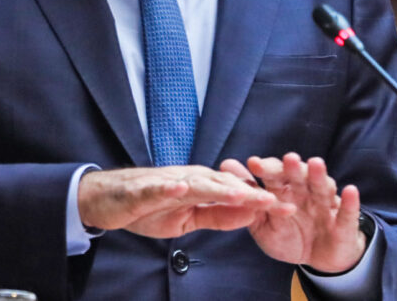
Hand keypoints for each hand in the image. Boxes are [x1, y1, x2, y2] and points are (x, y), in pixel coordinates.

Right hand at [78, 166, 293, 238]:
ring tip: (245, 195)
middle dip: (253, 194)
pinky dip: (170, 187)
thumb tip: (248, 216)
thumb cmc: (147, 207)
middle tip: (281, 203)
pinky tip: (183, 188)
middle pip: (225, 185)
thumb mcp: (188, 218)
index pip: (237, 193)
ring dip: (221, 188)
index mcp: (201, 185)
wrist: (107, 200)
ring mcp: (166, 180)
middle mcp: (189, 178)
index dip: (262, 200)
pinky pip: (158, 187)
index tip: (289, 207)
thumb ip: (217, 216)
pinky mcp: (143, 188)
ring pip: (198, 183)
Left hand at [221, 153, 365, 273]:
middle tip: (287, 159)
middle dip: (293, 167)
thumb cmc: (290, 237)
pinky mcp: (344, 221)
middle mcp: (306, 191)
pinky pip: (347, 211)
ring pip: (323, 187)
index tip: (253, 164)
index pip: (276, 174)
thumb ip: (249, 199)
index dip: (267, 169)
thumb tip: (227, 166)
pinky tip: (350, 191)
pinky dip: (349, 202)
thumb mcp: (264, 225)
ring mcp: (326, 204)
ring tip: (315, 164)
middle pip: (299, 176)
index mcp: (285, 190)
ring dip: (319, 175)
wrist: (319, 260)